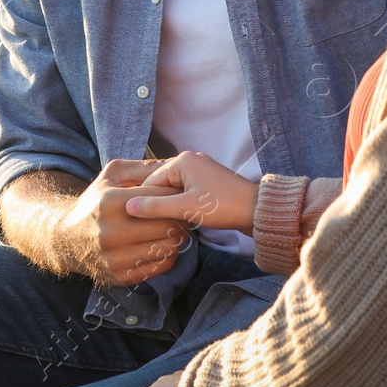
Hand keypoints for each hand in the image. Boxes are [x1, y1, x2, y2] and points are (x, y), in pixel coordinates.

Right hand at [56, 159, 190, 286]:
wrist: (67, 239)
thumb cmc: (95, 202)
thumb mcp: (111, 176)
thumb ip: (142, 168)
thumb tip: (173, 163)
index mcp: (111, 202)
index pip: (159, 198)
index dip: (176, 194)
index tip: (183, 192)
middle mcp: (112, 232)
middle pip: (167, 225)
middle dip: (181, 216)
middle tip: (186, 211)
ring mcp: (116, 257)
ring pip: (168, 247)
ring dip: (179, 236)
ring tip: (178, 226)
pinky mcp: (121, 276)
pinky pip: (160, 266)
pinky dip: (170, 254)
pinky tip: (165, 242)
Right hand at [126, 151, 257, 234]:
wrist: (257, 210)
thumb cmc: (223, 207)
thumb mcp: (186, 208)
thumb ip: (156, 207)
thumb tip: (128, 207)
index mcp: (182, 161)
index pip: (150, 181)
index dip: (142, 201)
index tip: (135, 221)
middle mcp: (189, 160)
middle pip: (161, 184)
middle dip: (156, 203)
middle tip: (149, 225)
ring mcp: (200, 170)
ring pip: (173, 190)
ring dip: (169, 206)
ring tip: (164, 224)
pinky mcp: (208, 182)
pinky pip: (185, 192)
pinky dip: (181, 204)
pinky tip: (179, 219)